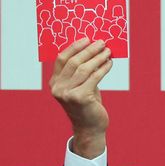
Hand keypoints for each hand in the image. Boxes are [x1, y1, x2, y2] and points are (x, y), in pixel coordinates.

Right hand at [50, 38, 112, 158]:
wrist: (90, 127)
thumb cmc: (87, 104)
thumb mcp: (81, 86)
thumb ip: (82, 72)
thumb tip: (95, 50)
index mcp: (54, 82)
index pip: (61, 59)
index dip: (74, 47)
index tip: (87, 38)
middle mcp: (58, 87)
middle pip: (74, 62)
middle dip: (89, 50)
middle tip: (101, 42)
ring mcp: (67, 94)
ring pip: (84, 69)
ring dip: (98, 57)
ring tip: (108, 51)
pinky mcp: (80, 98)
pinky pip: (94, 78)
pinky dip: (103, 68)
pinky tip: (110, 63)